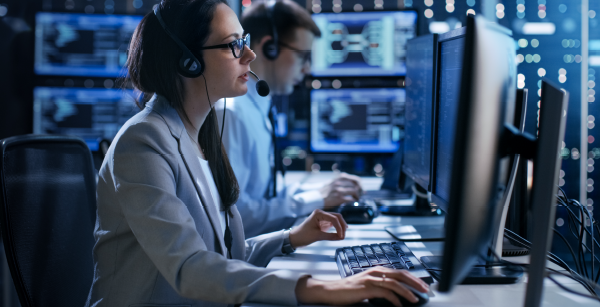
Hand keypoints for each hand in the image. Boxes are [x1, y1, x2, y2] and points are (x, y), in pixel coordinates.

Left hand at [288, 209, 347, 247]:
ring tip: (343, 235)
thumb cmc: (303, 235)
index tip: (342, 236)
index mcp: (318, 213)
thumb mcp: (317, 236)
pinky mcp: (323, 222)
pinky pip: (333, 223)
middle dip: (342, 226)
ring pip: (336, 220)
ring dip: (340, 227)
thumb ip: (331, 236)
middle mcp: (321, 213)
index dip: (339, 227)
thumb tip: (341, 237)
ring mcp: (322, 217)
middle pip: (337, 217)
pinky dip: (337, 228)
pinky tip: (340, 233)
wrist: (295, 238)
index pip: (334, 218)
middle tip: (344, 235)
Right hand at [295, 267, 429, 305]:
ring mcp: (371, 278)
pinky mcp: (366, 287)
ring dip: (407, 291)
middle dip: (415, 282)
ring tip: (415, 299)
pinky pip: (385, 292)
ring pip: (395, 283)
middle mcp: (375, 271)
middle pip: (400, 274)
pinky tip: (399, 305)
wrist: (332, 291)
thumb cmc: (350, 289)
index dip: (413, 278)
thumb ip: (381, 285)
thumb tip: (397, 293)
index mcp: (377, 270)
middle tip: (425, 290)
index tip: (423, 286)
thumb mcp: (368, 285)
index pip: (400, 271)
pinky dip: (394, 299)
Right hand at [319, 172, 362, 208]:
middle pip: (355, 185)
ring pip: (354, 191)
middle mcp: (339, 183)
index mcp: (338, 178)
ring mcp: (339, 190)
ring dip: (357, 195)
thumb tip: (353, 183)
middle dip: (360, 190)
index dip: (360, 183)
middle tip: (361, 194)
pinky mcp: (338, 198)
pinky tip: (353, 201)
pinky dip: (354, 200)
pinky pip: (350, 199)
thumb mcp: (332, 182)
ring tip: (357, 198)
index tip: (361, 187)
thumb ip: (341, 181)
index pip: (354, 179)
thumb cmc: (325, 192)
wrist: (316, 198)